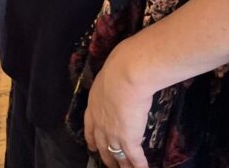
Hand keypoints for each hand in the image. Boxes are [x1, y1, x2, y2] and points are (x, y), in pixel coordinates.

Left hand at [84, 40, 152, 167]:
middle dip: (105, 155)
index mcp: (94, 105)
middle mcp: (100, 121)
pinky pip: (134, 158)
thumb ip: (112, 85)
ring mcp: (113, 132)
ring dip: (122, 164)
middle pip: (101, 144)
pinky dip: (139, 166)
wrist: (124, 76)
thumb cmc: (119, 70)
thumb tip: (120, 80)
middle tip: (109, 163)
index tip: (91, 147)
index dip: (91, 139)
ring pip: (116, 154)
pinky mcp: (128, 139)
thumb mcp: (109, 77)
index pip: (90, 127)